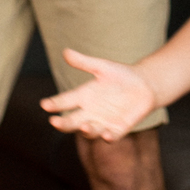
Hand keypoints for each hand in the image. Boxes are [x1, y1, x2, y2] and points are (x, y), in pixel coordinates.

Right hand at [40, 48, 157, 139]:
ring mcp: (103, 122)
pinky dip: (107, 137)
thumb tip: (65, 51)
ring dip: (86, 130)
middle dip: (63, 123)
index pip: (65, 101)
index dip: (54, 103)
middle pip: (72, 121)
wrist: (145, 85)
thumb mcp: (102, 67)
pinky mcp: (118, 129)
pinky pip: (111, 137)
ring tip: (84, 125)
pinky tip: (106, 135)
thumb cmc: (121, 75)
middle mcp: (89, 112)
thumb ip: (84, 62)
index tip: (44, 104)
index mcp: (83, 96)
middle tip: (53, 121)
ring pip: (90, 131)